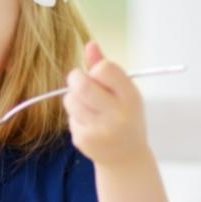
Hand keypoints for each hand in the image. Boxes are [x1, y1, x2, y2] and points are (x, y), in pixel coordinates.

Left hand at [63, 41, 149, 165]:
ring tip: (88, 107)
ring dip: (74, 98)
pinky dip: (76, 117)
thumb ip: (106, 68)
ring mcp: (99, 130)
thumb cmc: (125, 116)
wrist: (126, 158)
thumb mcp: (124, 92)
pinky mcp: (83, 140)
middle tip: (80, 82)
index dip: (97, 69)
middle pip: (81, 84)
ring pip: (70, 99)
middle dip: (76, 78)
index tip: (100, 77)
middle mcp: (116, 114)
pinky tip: (89, 125)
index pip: (104, 69)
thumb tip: (90, 43)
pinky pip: (69, 117)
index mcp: (130, 97)